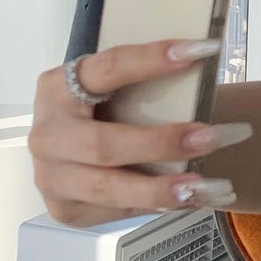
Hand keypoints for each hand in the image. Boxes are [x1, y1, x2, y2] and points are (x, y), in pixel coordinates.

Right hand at [28, 40, 246, 225]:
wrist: (69, 155)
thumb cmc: (101, 113)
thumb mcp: (109, 92)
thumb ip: (142, 87)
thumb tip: (204, 67)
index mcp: (57, 88)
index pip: (108, 69)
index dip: (152, 60)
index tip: (201, 51)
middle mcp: (47, 134)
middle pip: (105, 144)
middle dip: (162, 143)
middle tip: (213, 138)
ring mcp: (51, 176)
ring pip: (109, 188)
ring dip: (163, 188)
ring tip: (209, 186)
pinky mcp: (64, 209)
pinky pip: (116, 210)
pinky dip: (158, 206)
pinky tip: (194, 198)